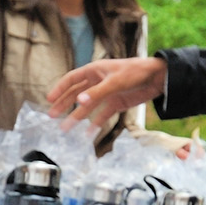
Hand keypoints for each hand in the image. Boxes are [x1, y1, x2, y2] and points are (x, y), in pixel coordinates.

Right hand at [48, 56, 165, 130]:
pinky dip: (94, 123)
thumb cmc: (136, 72)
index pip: (71, 79)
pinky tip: (87, 133)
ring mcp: (106, 93)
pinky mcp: (116, 103)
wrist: (157, 78)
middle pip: (76, 94)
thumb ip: (97, 93)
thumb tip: (79, 102)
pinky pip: (102, 115)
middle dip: (64, 104)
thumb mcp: (115, 82)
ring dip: (76, 117)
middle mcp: (97, 82)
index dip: (60, 89)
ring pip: (87, 107)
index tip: (49, 99)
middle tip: (52, 116)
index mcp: (94, 71)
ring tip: (65, 128)